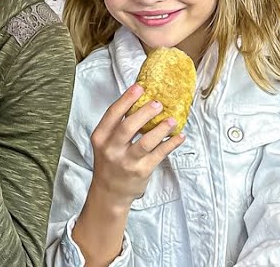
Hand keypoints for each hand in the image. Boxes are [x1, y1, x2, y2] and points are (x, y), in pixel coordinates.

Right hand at [86, 84, 185, 208]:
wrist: (109, 192)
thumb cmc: (109, 163)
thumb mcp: (105, 143)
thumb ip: (117, 126)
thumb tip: (139, 103)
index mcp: (100, 137)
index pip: (113, 114)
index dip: (126, 99)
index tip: (139, 87)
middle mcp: (111, 149)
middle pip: (128, 126)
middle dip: (145, 112)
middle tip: (158, 103)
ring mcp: (127, 161)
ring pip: (146, 142)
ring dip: (161, 129)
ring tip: (172, 120)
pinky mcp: (141, 171)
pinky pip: (159, 154)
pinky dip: (170, 144)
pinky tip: (179, 137)